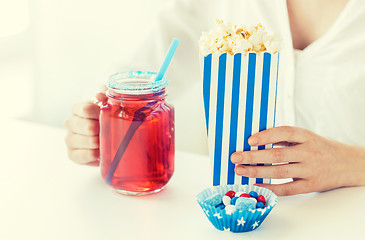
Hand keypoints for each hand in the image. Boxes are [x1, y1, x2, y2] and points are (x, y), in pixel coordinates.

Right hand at [64, 89, 106, 165]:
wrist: (108, 136)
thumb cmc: (107, 116)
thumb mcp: (108, 101)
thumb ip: (105, 93)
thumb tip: (100, 95)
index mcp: (77, 108)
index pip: (84, 109)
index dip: (98, 113)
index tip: (108, 115)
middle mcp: (70, 122)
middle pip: (86, 126)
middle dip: (101, 129)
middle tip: (110, 130)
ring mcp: (69, 138)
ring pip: (86, 141)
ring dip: (100, 142)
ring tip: (107, 140)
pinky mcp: (72, 154)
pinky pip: (83, 155)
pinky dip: (94, 154)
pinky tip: (100, 152)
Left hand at [231, 126, 364, 195]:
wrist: (348, 164)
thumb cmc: (320, 147)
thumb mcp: (307, 137)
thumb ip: (285, 138)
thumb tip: (255, 140)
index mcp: (307, 136)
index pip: (285, 133)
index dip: (266, 136)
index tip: (249, 140)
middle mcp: (309, 152)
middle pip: (277, 155)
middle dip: (253, 157)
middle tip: (235, 157)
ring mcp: (310, 170)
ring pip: (279, 172)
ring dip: (257, 172)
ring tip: (240, 170)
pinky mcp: (310, 185)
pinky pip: (287, 189)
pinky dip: (270, 187)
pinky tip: (256, 185)